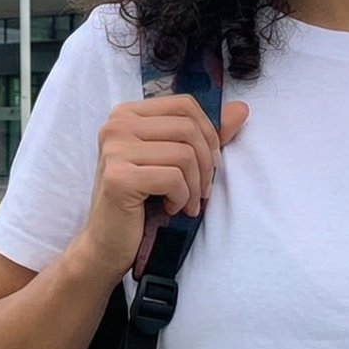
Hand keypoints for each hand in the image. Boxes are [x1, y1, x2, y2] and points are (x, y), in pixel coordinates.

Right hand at [71, 96, 248, 277]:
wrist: (107, 243)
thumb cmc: (141, 201)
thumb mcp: (173, 161)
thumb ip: (204, 134)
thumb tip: (241, 109)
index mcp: (126, 114)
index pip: (184, 105)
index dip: (208, 133)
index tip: (209, 164)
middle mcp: (116, 126)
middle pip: (187, 128)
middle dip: (206, 164)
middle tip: (202, 191)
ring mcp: (114, 150)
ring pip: (184, 155)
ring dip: (195, 186)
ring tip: (187, 203)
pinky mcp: (119, 178)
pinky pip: (173, 179)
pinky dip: (181, 199)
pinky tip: (171, 208)